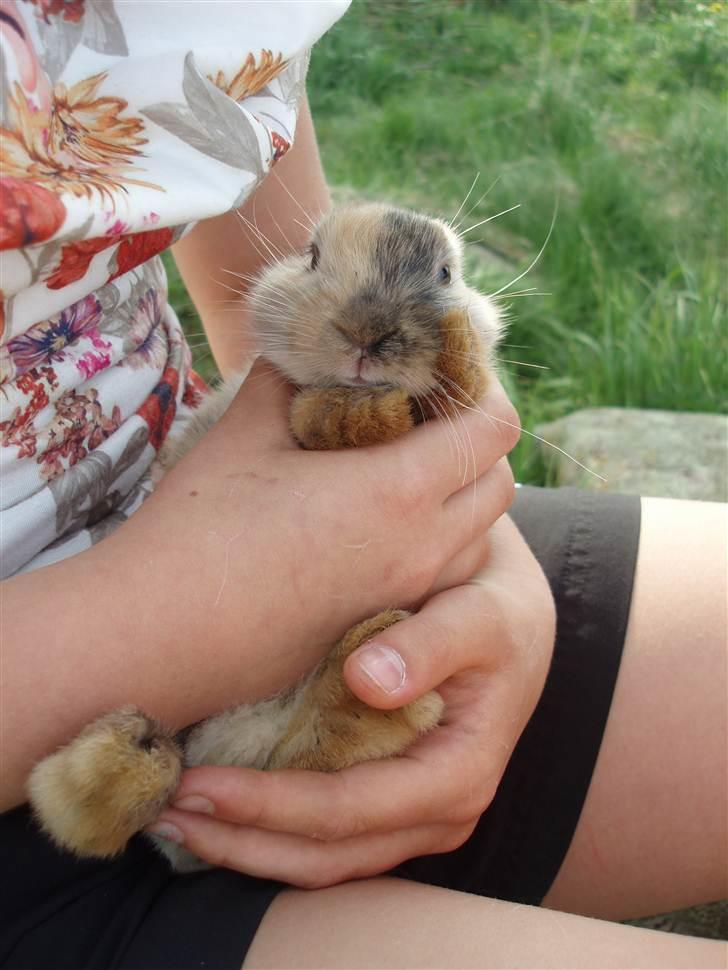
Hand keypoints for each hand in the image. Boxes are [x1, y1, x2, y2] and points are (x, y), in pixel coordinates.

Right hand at [3, 360, 515, 808]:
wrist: (157, 636)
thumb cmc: (198, 530)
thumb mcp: (246, 432)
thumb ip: (289, 378)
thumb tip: (306, 345)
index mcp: (399, 491)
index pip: (496, 428)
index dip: (483, 391)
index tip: (446, 376)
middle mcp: (420, 549)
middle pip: (499, 484)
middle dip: (477, 446)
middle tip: (426, 423)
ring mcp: (404, 596)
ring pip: (477, 540)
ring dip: (460, 501)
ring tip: (403, 475)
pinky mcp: (380, 627)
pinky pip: (440, 581)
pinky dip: (434, 548)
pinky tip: (375, 530)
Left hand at [149, 514, 555, 885]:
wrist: (509, 618)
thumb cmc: (495, 609)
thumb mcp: (480, 614)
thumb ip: (434, 644)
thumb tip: (369, 681)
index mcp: (457, 776)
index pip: (350, 811)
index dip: (270, 806)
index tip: (199, 784)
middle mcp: (436, 814)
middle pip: (326, 856)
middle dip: (241, 842)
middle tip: (164, 811)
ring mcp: (411, 817)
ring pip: (320, 860)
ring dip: (244, 847)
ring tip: (175, 819)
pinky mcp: (388, 802)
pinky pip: (324, 837)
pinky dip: (267, 830)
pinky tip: (217, 807)